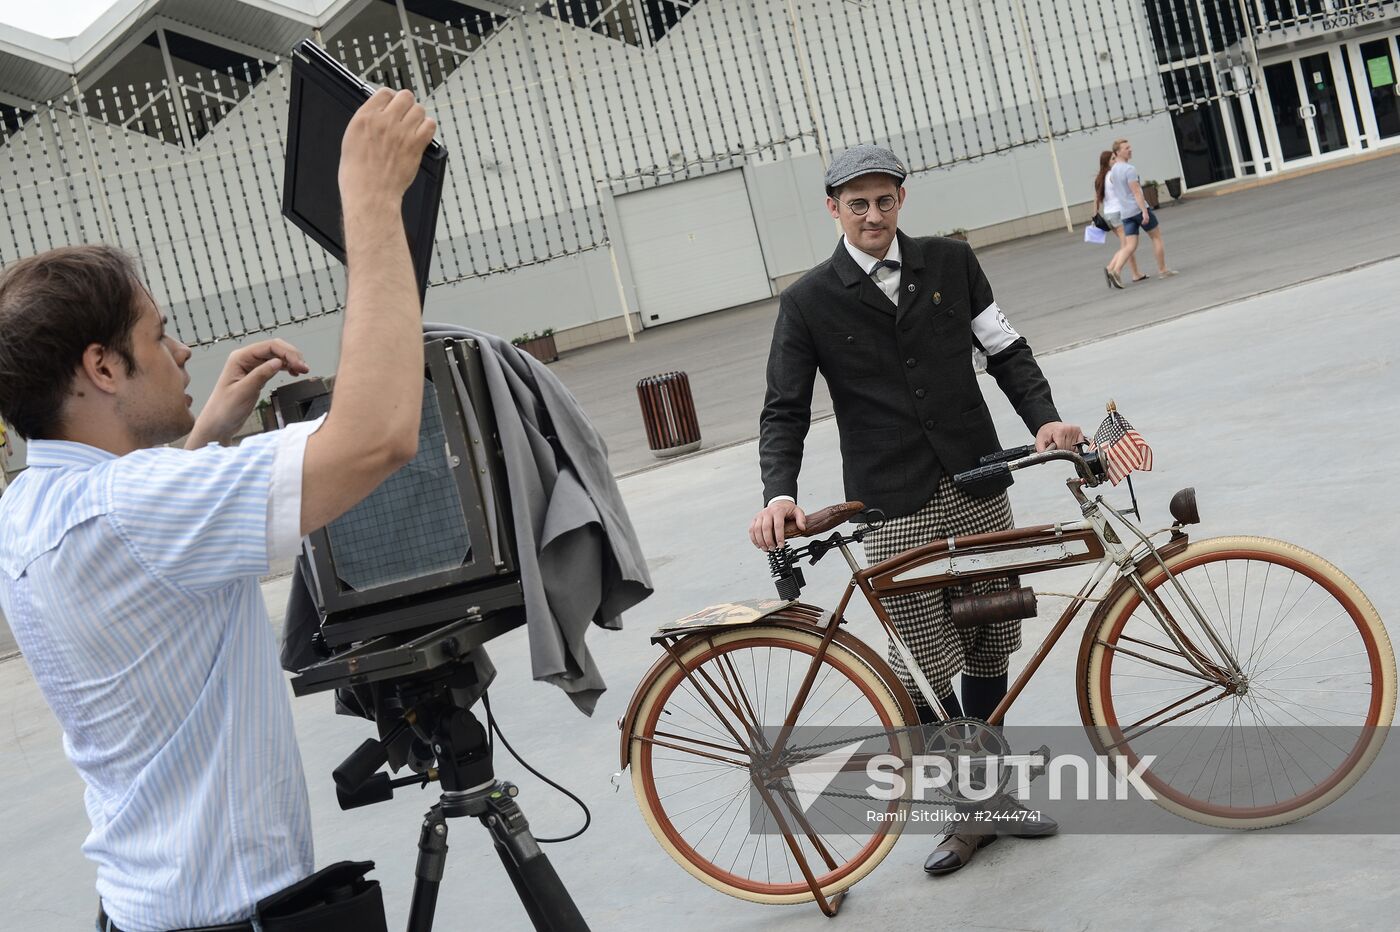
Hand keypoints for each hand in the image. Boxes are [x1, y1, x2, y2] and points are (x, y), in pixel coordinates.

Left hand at [187, 339, 309, 447]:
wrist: (218, 424)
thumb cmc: (224, 409)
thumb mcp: (244, 391)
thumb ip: (261, 375)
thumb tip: (278, 362)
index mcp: (239, 358)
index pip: (269, 346)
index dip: (287, 353)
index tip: (299, 364)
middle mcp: (245, 359)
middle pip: (274, 348)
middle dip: (292, 355)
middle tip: (304, 367)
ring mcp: (251, 367)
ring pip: (276, 356)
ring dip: (291, 361)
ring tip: (302, 370)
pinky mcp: (256, 375)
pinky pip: (274, 366)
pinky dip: (286, 367)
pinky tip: (293, 372)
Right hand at [338, 88, 437, 212]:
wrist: (370, 194)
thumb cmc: (358, 174)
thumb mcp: (351, 140)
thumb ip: (366, 123)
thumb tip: (377, 114)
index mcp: (365, 118)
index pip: (384, 92)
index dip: (391, 98)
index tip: (393, 105)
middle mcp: (384, 122)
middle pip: (405, 96)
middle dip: (406, 104)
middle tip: (405, 115)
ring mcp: (401, 133)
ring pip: (419, 109)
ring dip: (418, 116)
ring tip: (413, 126)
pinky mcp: (415, 145)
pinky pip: (430, 125)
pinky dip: (428, 128)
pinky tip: (421, 135)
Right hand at [750, 500, 805, 550]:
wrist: (779, 502)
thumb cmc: (788, 509)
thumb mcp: (798, 512)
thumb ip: (801, 519)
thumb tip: (802, 528)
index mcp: (778, 511)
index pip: (778, 525)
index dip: (779, 537)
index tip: (781, 546)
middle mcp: (767, 512)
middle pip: (765, 528)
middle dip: (769, 541)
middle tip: (773, 549)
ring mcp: (760, 515)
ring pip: (757, 529)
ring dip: (760, 541)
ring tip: (766, 549)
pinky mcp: (755, 519)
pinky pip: (751, 529)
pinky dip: (753, 539)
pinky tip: (758, 545)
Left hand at [1035, 421, 1084, 452]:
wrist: (1050, 426)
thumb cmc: (1046, 433)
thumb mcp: (1040, 441)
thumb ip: (1041, 451)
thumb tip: (1043, 461)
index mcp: (1059, 431)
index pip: (1061, 448)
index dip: (1057, 450)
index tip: (1053, 446)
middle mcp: (1069, 429)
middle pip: (1068, 449)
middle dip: (1062, 449)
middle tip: (1057, 443)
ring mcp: (1075, 430)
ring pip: (1073, 449)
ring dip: (1067, 448)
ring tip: (1061, 442)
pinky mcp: (1079, 432)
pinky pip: (1079, 445)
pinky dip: (1073, 447)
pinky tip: (1068, 442)